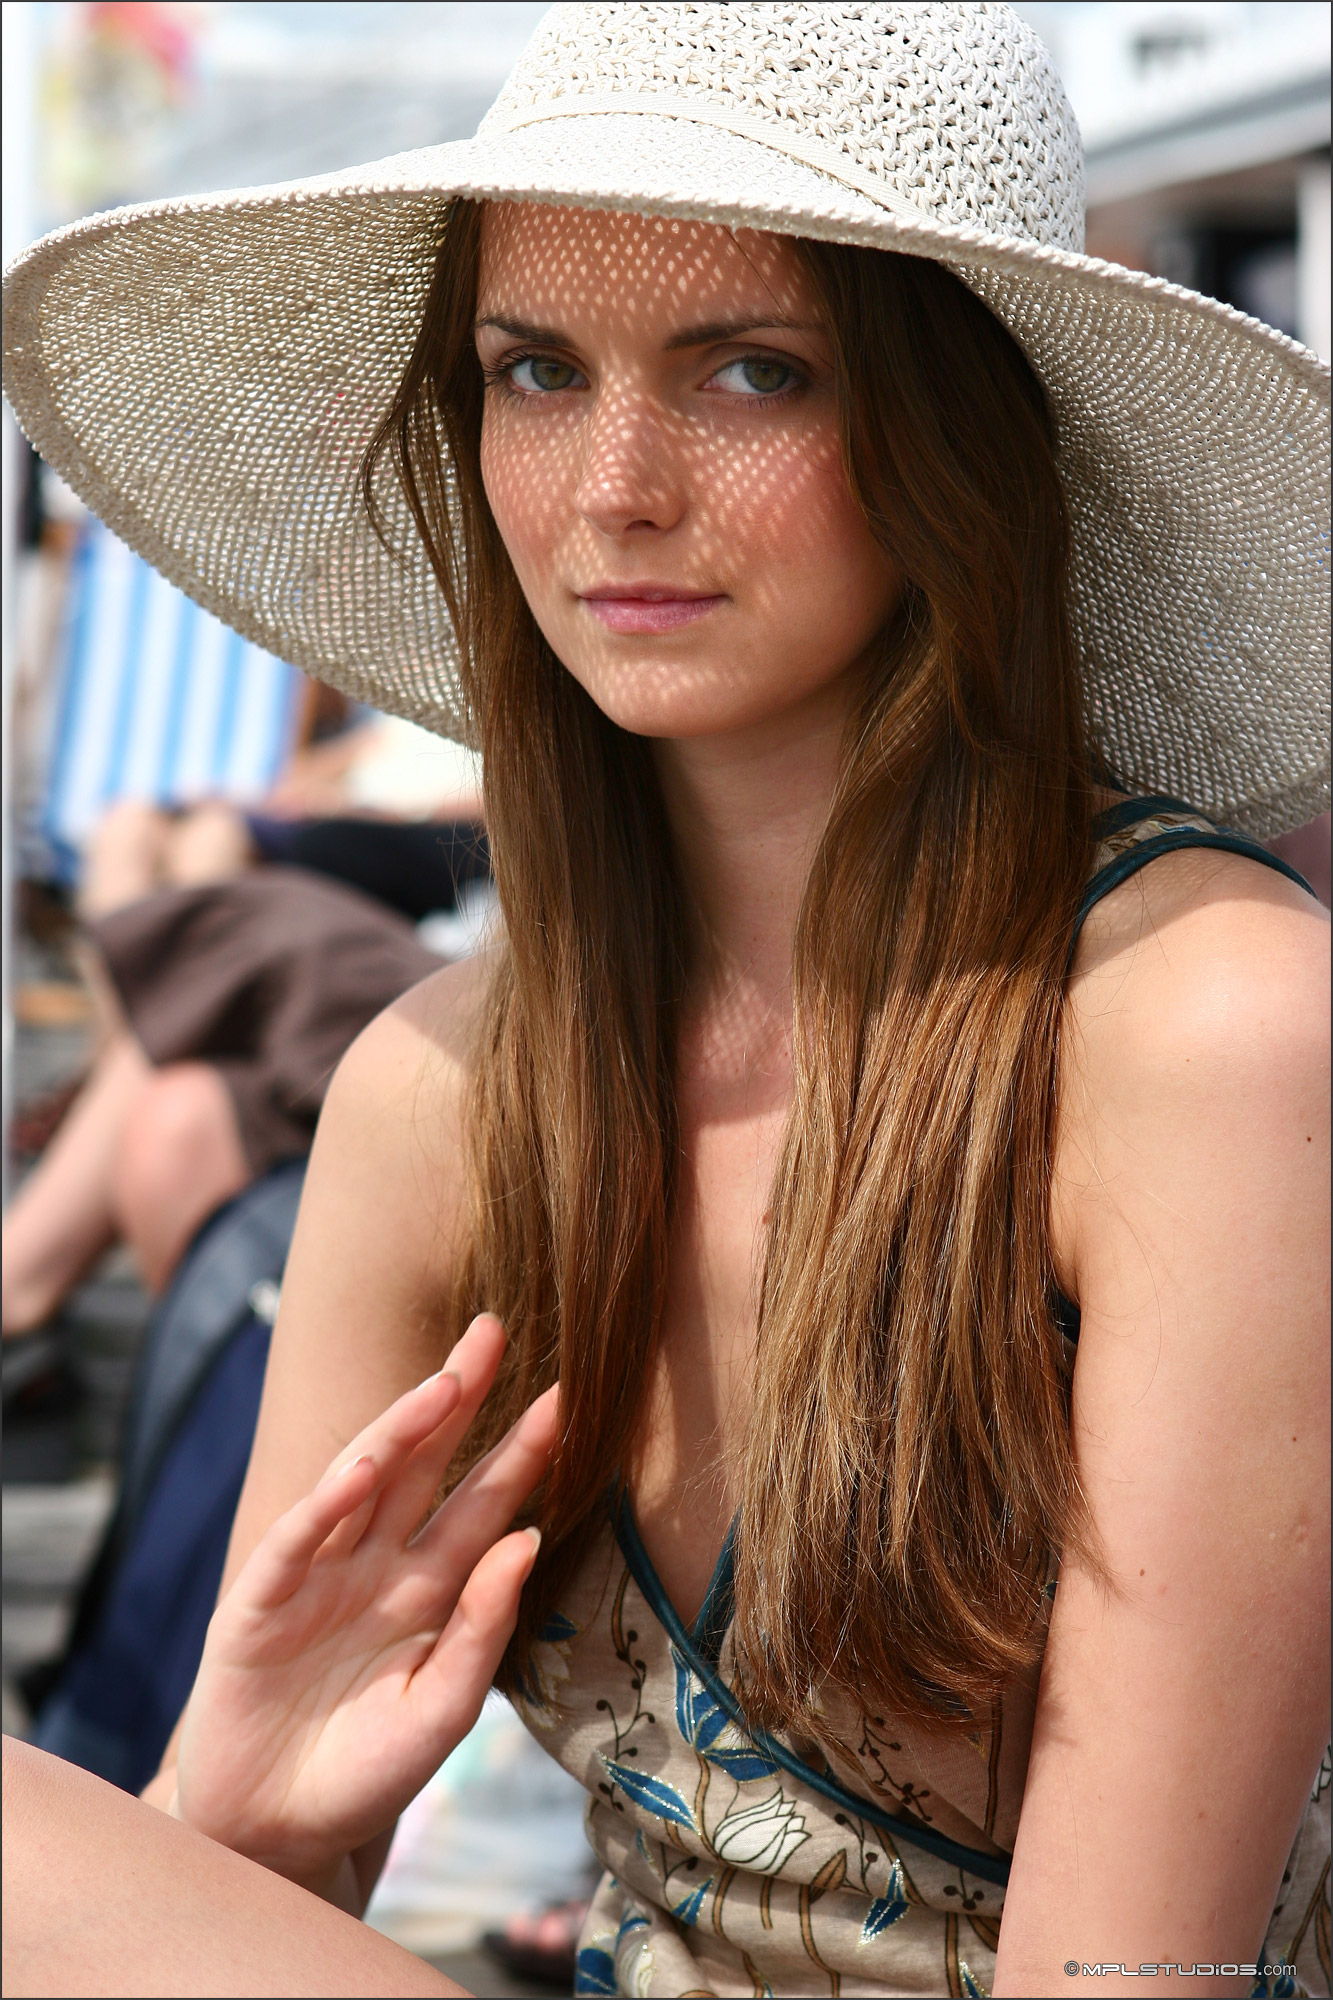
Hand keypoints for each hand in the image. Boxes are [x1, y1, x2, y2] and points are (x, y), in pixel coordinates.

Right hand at [175, 1315, 555, 1896]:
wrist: (273, 1836)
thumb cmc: (364, 1775)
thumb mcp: (440, 1711)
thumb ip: (482, 1630)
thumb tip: (526, 1542)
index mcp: (427, 1588)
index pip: (482, 1504)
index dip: (519, 1451)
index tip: (566, 1397)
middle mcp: (375, 1566)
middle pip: (422, 1464)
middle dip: (456, 1397)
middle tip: (494, 1330)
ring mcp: (315, 1577)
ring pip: (361, 1483)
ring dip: (399, 1431)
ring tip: (445, 1385)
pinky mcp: (256, 1606)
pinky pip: (293, 1543)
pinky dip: (323, 1506)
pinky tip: (359, 1471)